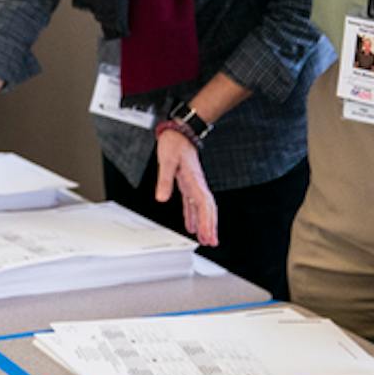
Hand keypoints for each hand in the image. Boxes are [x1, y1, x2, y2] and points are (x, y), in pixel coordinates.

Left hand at [153, 129, 217, 245]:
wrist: (179, 132)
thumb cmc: (174, 144)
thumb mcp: (166, 161)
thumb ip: (164, 180)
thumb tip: (161, 198)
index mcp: (194, 180)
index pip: (203, 204)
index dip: (206, 221)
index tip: (207, 234)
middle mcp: (197, 184)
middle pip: (208, 209)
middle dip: (210, 226)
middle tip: (212, 242)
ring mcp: (194, 185)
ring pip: (203, 208)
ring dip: (205, 223)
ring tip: (205, 238)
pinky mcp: (188, 184)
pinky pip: (193, 204)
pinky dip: (194, 216)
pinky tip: (192, 225)